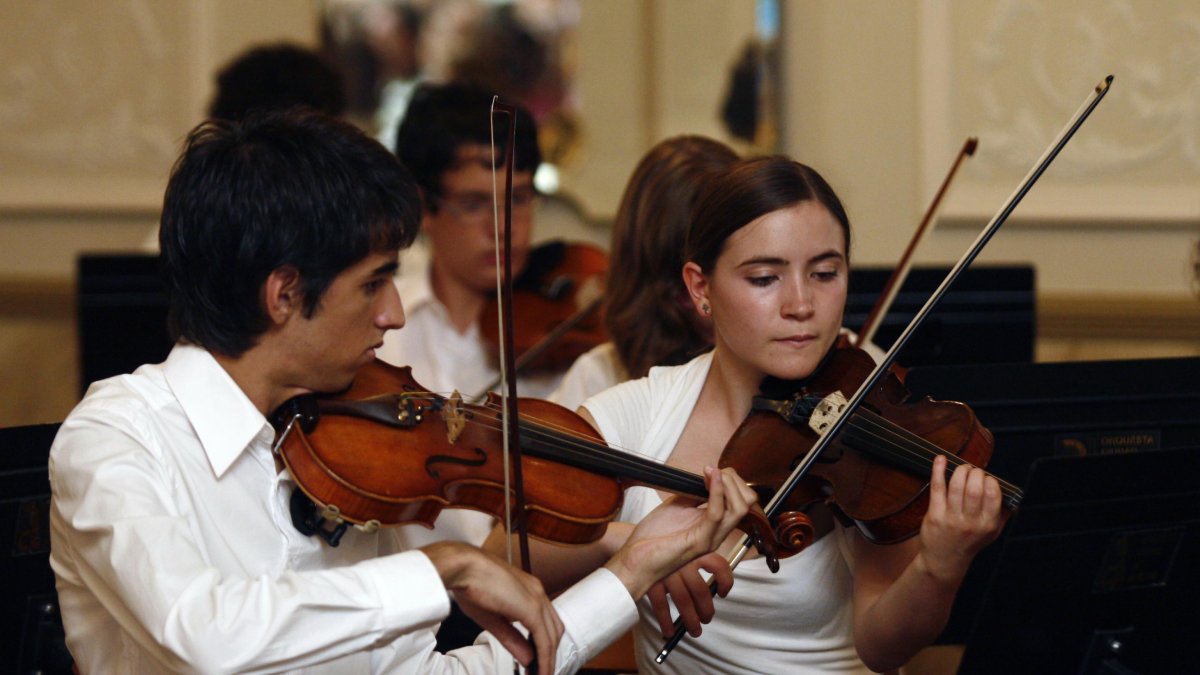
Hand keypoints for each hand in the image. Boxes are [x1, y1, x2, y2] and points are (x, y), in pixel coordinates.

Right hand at [422, 542, 562, 670]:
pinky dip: (545, 657)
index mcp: (529, 590)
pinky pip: (544, 639)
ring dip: (549, 659)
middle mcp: (538, 592)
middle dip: (551, 653)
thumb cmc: (471, 585)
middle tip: (542, 671)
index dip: (545, 643)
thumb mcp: (493, 618)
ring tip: (542, 674)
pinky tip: (540, 669)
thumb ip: (512, 638)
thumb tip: (528, 657)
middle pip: (554, 629)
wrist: (464, 567)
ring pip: (552, 636)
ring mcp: (537, 599)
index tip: (539, 660)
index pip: (546, 621)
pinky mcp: (532, 608)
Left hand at [604, 466, 754, 599]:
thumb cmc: (653, 537)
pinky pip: (717, 514)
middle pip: (747, 503)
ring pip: (739, 508)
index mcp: (714, 526)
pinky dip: (716, 492)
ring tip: (711, 473)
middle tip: (713, 471)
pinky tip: (709, 478)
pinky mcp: (700, 541)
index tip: (711, 470)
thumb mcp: (677, 506)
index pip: (742, 501)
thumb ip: (694, 494)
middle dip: (734, 480)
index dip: (731, 480)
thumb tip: (706, 477)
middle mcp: (718, 533)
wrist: (636, 560)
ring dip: (727, 484)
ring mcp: (711, 538)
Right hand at [646, 551, 732, 637]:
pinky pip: (661, 606)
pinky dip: (666, 621)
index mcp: (694, 549)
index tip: (723, 593)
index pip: (718, 565)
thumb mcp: (683, 547)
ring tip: (695, 630)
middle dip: (706, 610)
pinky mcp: (651, 581)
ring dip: (691, 620)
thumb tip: (714, 588)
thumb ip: (697, 559)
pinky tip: (670, 631)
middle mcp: (682, 560)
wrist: (633, 545)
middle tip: (707, 619)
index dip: (725, 581)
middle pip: (701, 590)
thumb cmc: (663, 549)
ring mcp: (666, 572)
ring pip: (684, 601)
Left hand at [919, 454, 1006, 583]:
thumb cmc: (970, 542)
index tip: (986, 478)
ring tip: (962, 468)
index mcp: (988, 524)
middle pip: (974, 487)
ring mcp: (951, 518)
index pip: (992, 494)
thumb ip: (1003, 514)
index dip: (989, 480)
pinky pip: (937, 487)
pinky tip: (941, 459)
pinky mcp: (934, 515)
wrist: (945, 559)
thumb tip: (1014, 496)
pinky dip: (938, 470)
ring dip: (960, 470)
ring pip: (957, 485)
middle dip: (975, 472)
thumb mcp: (992, 532)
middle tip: (973, 471)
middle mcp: (970, 522)